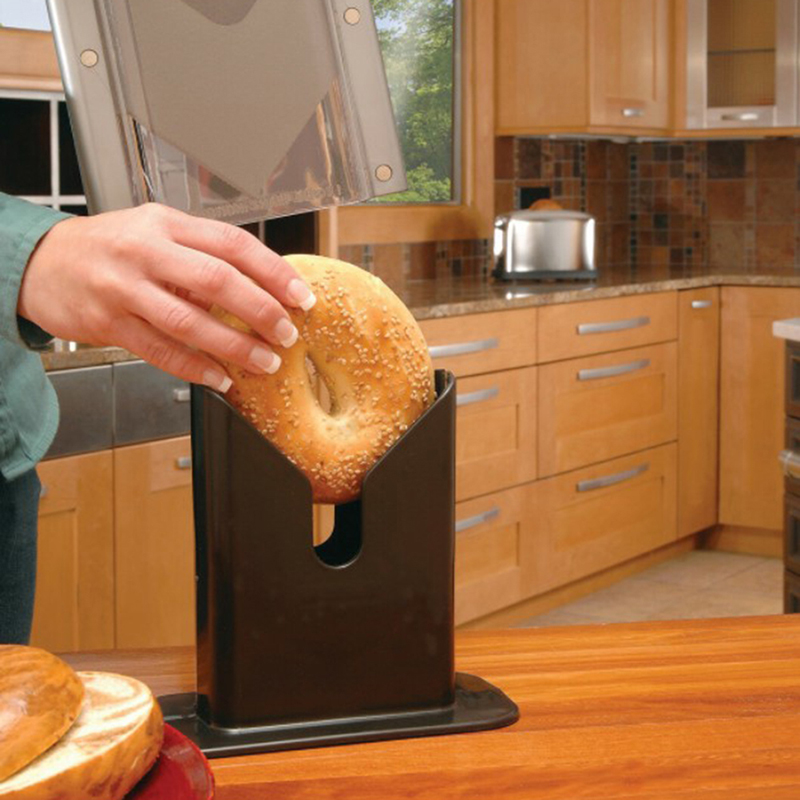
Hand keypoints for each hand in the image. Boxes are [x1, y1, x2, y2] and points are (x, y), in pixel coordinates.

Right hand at [17, 203, 315, 391]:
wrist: (40, 262)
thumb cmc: (110, 247)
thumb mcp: (155, 231)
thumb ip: (201, 253)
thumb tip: (260, 286)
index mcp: (166, 223)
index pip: (233, 243)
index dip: (274, 271)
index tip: (301, 296)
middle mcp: (146, 251)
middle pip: (217, 280)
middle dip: (261, 310)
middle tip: (287, 333)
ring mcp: (124, 288)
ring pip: (189, 321)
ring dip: (234, 346)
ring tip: (264, 361)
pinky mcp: (108, 323)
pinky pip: (160, 351)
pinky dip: (194, 367)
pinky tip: (219, 378)